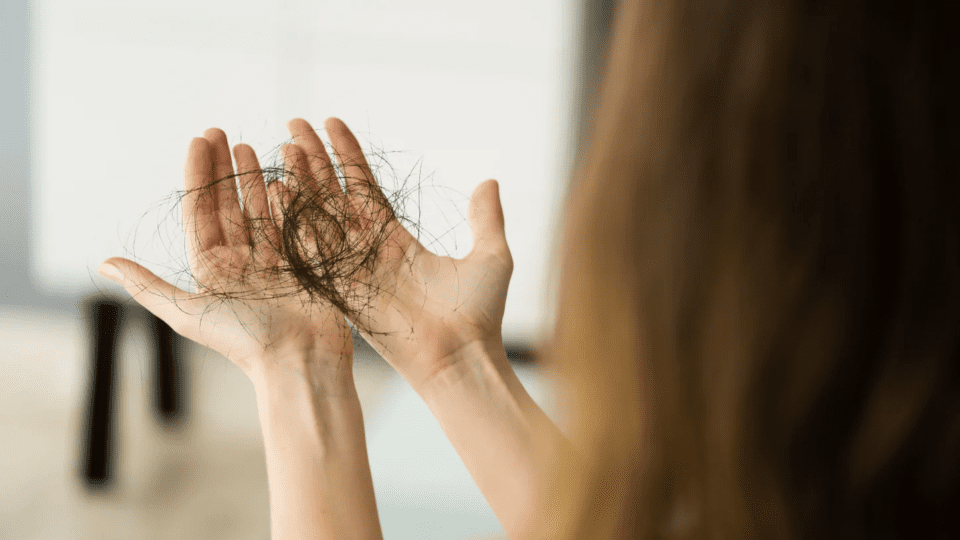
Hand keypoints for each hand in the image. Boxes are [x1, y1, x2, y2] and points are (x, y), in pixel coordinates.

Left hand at [97, 129, 352, 379]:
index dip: (198, 175)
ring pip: (260, 209)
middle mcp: (242, 263)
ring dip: (254, 177)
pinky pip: (292, 221)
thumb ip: (147, 285)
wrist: (301, 360)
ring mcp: (275, 261)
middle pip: (228, 205)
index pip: (200, 213)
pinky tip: (285, 171)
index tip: (200, 140)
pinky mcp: (304, 263)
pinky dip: (289, 195)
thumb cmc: (245, 340)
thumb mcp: (187, 312)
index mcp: (213, 271)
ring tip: (249, 145)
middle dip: (223, 168)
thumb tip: (103, 263)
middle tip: (220, 132)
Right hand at [284, 117, 512, 389]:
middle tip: (292, 122)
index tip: (330, 122)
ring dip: (301, 179)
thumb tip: (489, 180)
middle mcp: (370, 250)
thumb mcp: (491, 256)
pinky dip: (297, 219)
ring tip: (283, 143)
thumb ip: (486, 218)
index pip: (365, 186)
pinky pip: (316, 247)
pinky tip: (279, 187)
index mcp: (398, 239)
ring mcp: (353, 268)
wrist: (462, 357)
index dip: (347, 155)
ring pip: (320, 214)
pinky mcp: (343, 288)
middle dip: (314, 158)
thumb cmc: (480, 314)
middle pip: (334, 194)